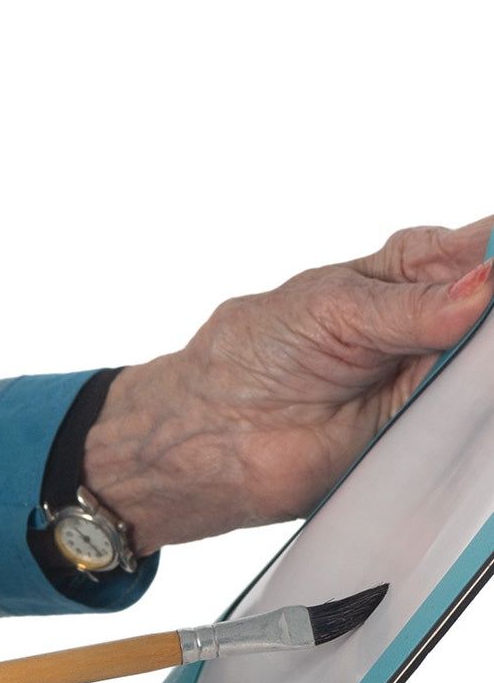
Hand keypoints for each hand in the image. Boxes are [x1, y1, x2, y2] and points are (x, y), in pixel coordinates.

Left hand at [82, 217, 493, 550]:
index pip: (481, 248)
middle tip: (472, 327)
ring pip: (487, 368)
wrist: (217, 435)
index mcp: (408, 271)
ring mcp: (438, 379)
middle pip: (490, 310)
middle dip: (490, 314)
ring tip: (453, 364)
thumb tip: (485, 284)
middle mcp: (434, 322)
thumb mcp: (334, 308)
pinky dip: (480, 413)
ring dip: (484, 367)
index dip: (493, 256)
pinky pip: (477, 422)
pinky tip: (474, 402)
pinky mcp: (433, 434)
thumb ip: (411, 304)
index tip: (492, 273)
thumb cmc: (255, 355)